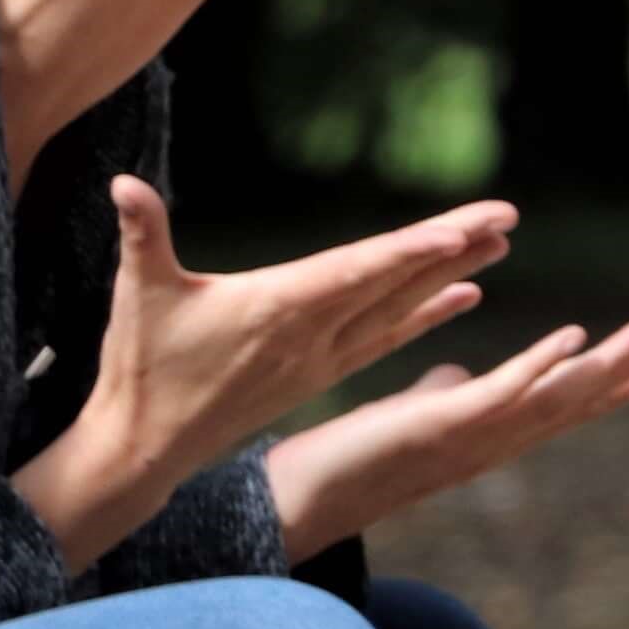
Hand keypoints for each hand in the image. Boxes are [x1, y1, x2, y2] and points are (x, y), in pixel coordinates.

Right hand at [18, 185, 511, 561]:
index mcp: (279, 309)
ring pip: (400, 309)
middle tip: (508, 215)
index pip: (358, 272)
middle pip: (395, 283)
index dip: (411, 250)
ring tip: (500, 244)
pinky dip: (427, 314)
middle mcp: (312, 335)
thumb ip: (140, 234)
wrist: (147, 445)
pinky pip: (387, 338)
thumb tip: (121, 184)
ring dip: (450, 275)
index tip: (461, 230)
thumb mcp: (137, 294)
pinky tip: (465, 296)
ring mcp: (321, 357)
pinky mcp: (319, 373)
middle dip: (452, 247)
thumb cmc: (142, 365)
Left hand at [266, 310, 628, 548]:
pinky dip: (540, 366)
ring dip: (612, 364)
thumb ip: (444, 393)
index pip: (580, 397)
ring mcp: (475, 435)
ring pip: (559, 395)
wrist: (302, 500)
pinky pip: (500, 393)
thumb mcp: (413, 416)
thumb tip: (456, 373)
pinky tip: (575, 337)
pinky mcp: (439, 426)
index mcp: (501, 430)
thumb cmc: (357, 460)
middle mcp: (501, 438)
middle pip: (588, 397)